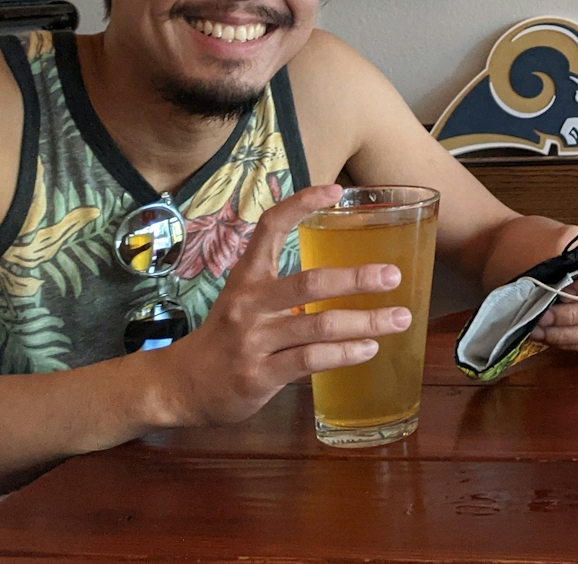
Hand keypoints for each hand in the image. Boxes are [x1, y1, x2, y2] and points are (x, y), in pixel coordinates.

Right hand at [151, 184, 411, 427]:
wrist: (179, 387)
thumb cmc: (226, 336)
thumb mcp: (246, 299)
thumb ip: (287, 286)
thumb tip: (347, 275)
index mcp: (247, 277)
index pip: (270, 227)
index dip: (300, 204)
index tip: (336, 190)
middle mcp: (250, 303)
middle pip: (311, 283)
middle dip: (357, 278)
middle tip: (394, 275)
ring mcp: (253, 341)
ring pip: (319, 325)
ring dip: (366, 321)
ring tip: (399, 318)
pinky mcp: (259, 375)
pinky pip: (311, 360)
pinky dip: (345, 353)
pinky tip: (370, 347)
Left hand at [530, 242, 577, 352]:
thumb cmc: (574, 247)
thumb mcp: (570, 239)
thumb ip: (569, 257)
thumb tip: (559, 282)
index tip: (560, 292)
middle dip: (573, 315)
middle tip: (545, 316)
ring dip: (569, 334)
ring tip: (542, 331)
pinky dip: (575, 342)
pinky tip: (553, 338)